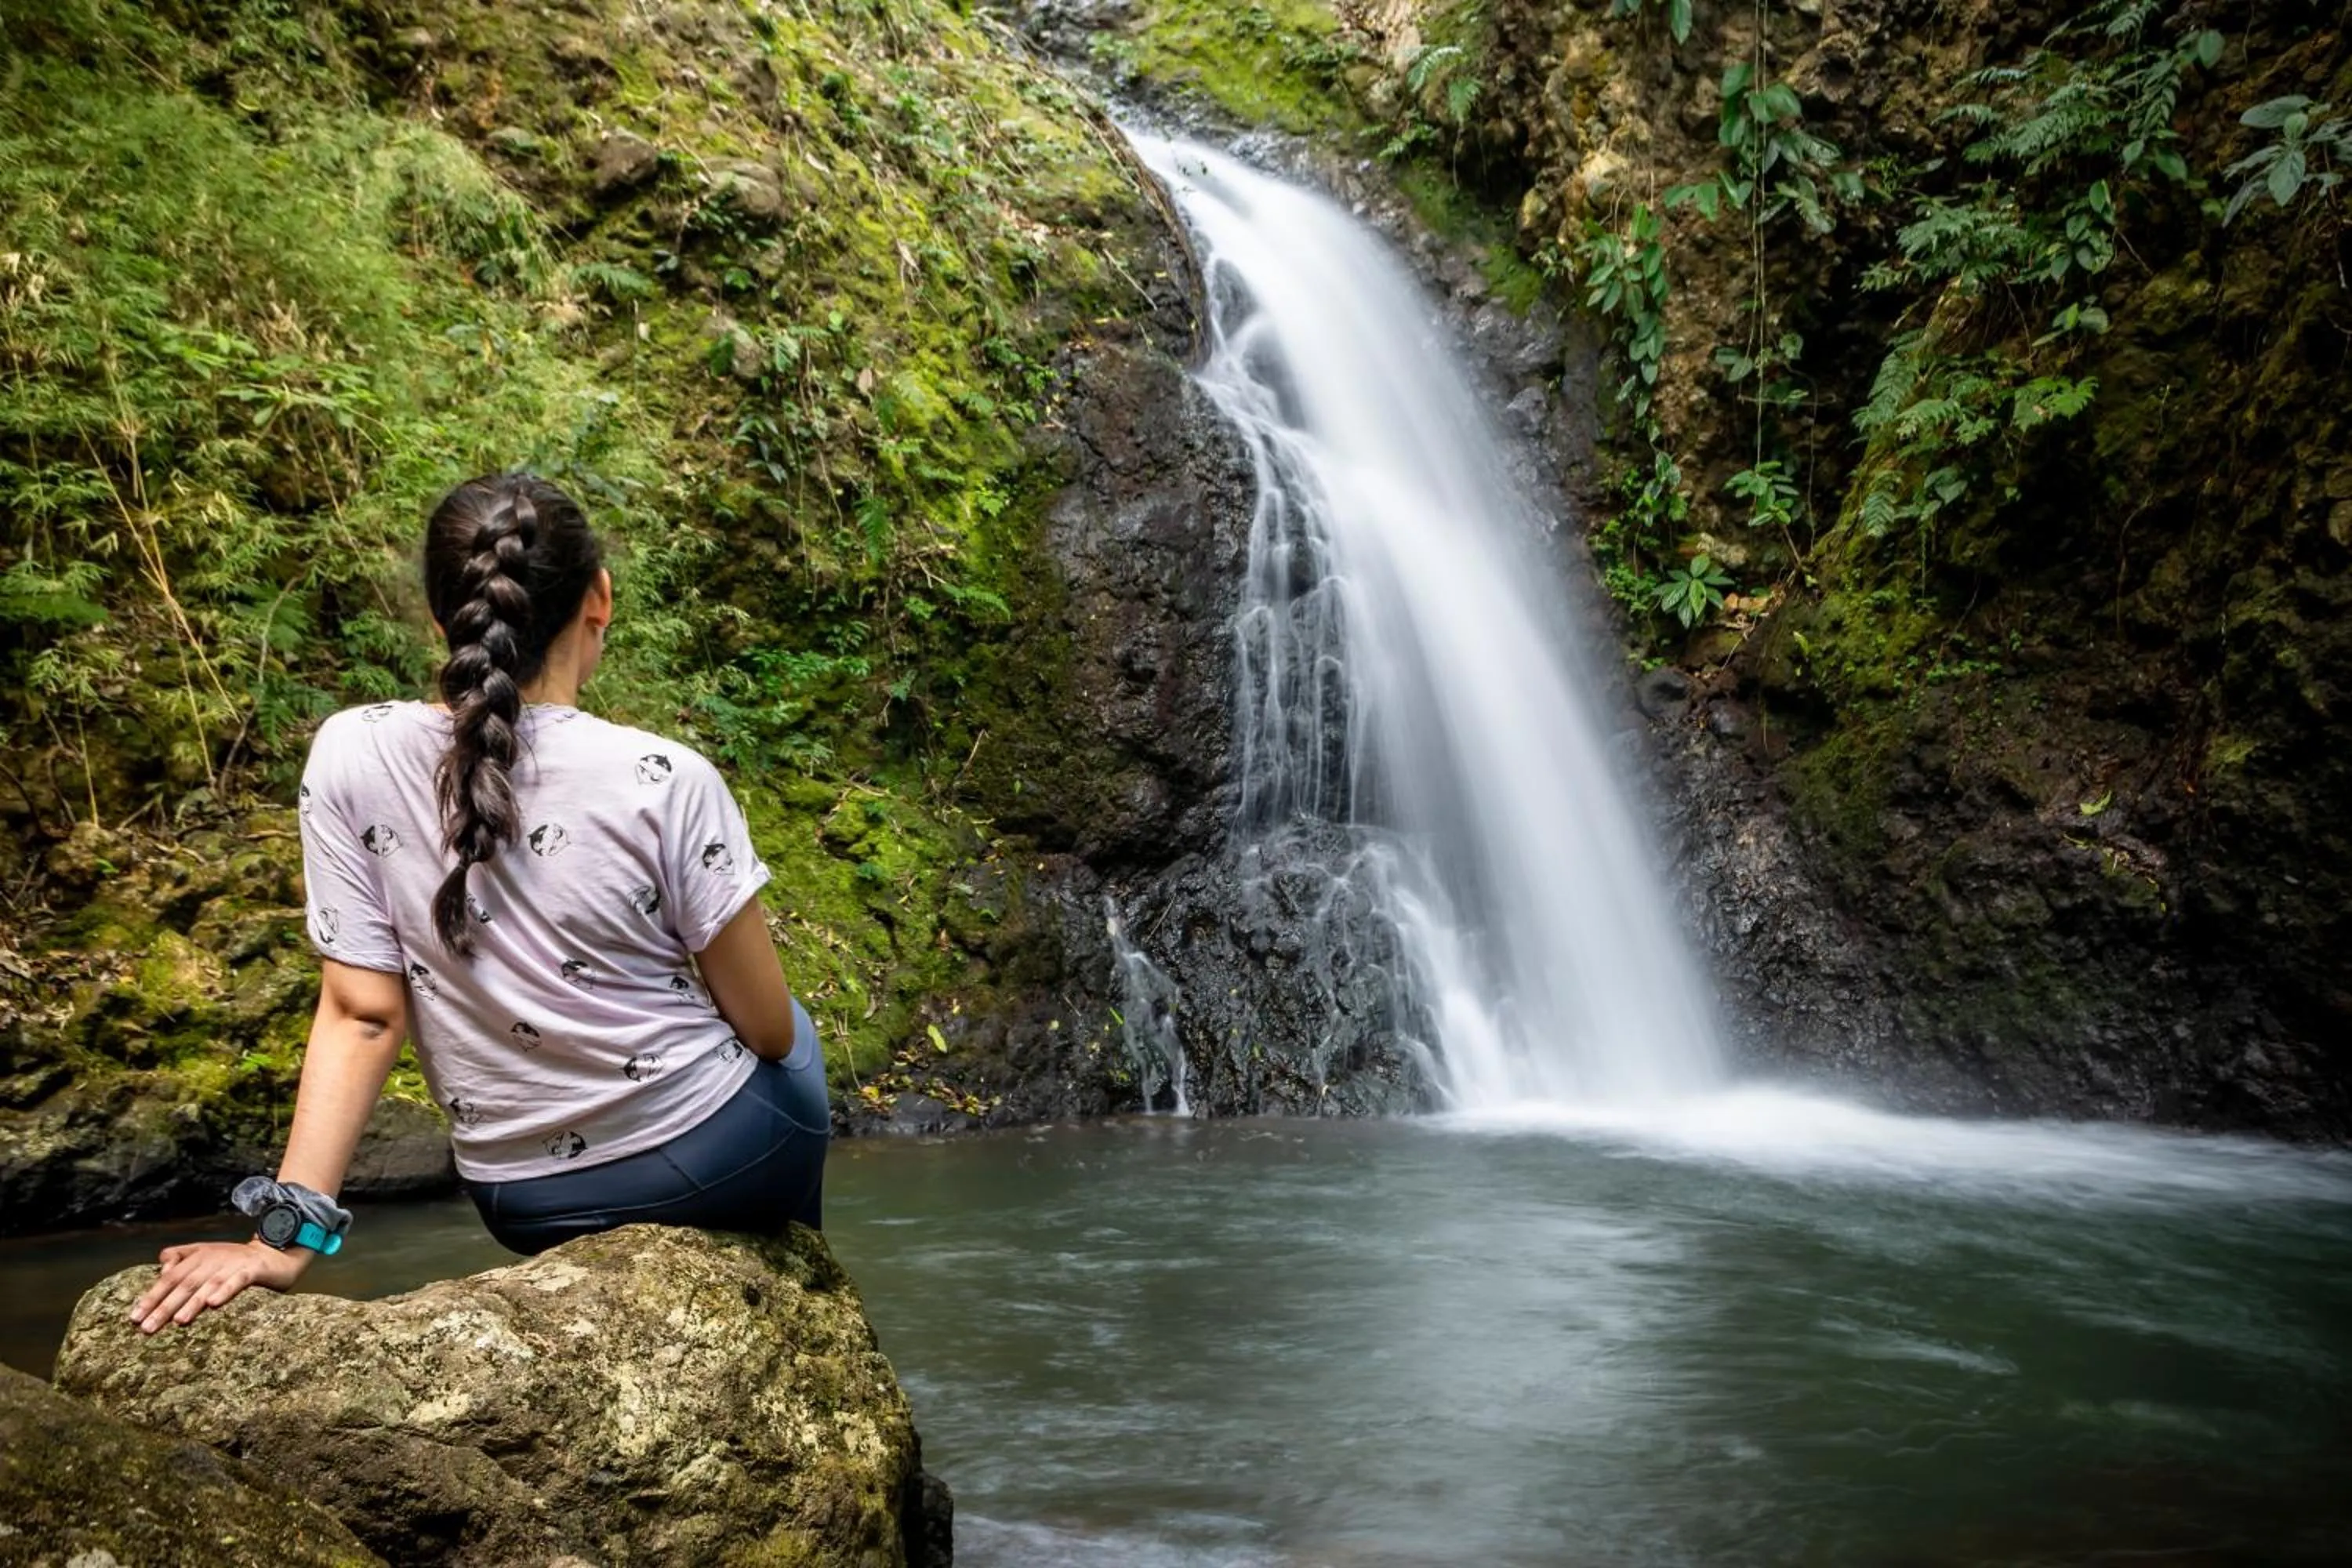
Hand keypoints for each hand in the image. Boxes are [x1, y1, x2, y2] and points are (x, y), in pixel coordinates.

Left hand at [130, 1239, 310, 1333]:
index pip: (169, 1278)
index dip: (151, 1297)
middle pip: (184, 1283)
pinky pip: (237, 1281)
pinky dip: (225, 1290)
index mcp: (198, 1256)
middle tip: (147, 1328)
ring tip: (178, 1322)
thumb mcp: (205, 1254)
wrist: (274, 1253)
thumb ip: (181, 1258)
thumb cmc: (234, 1261)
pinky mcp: (253, 1270)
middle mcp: (212, 1259)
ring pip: (208, 1284)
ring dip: (192, 1302)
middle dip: (164, 1306)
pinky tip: (215, 1304)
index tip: (134, 1318)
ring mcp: (232, 1264)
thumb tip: (160, 1271)